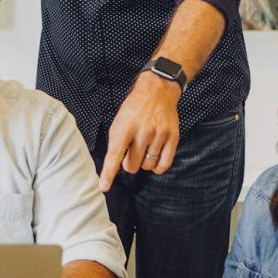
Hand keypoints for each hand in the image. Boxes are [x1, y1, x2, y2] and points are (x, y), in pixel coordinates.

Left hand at [99, 72, 180, 191]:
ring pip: (147, 166)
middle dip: (128, 163)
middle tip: (131, 151)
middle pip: (132, 165)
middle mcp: (142, 132)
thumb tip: (115, 167)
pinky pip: (164, 164)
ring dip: (143, 162)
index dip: (108, 173)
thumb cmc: (134, 109)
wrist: (157, 91)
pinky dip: (157, 166)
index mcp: (124, 127)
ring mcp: (159, 135)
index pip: (114, 155)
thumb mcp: (119, 122)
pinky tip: (154, 158)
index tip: (104, 186)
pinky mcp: (172, 137)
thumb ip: (117, 143)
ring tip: (143, 149)